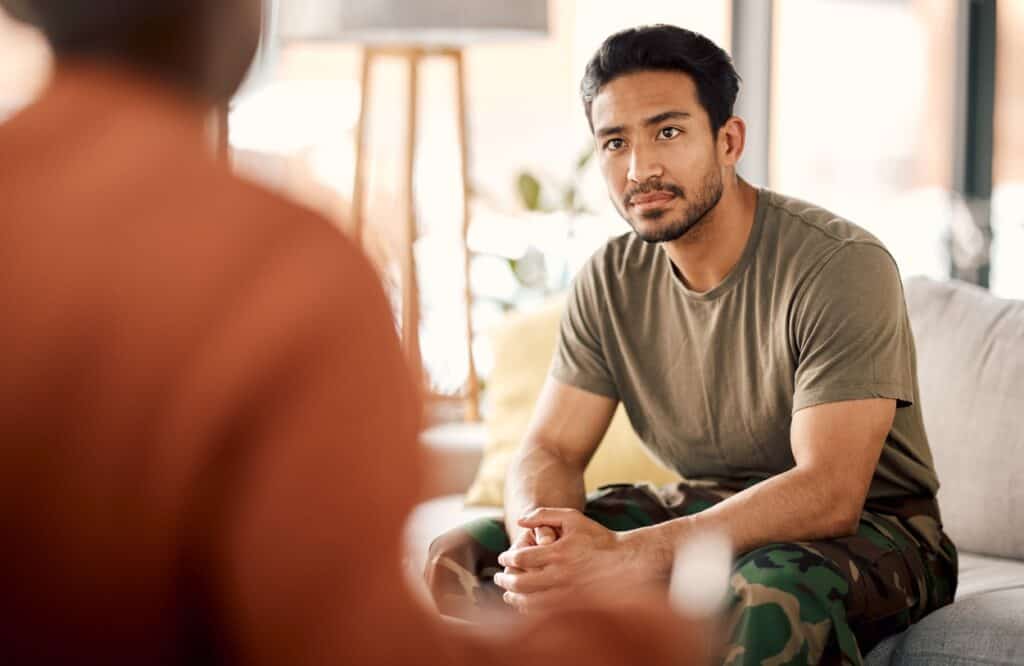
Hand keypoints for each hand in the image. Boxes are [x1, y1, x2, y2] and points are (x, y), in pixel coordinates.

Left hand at [493, 508, 658, 614]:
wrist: (626, 562)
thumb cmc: (598, 537)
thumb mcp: (572, 517)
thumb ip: (544, 514)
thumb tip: (519, 520)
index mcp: (559, 553)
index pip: (521, 558)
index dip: (508, 557)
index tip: (503, 557)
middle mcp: (561, 575)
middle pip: (521, 583)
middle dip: (505, 579)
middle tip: (499, 576)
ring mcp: (567, 594)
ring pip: (530, 602)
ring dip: (514, 597)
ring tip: (508, 592)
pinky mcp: (573, 607)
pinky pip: (544, 613)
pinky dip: (529, 609)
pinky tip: (525, 602)